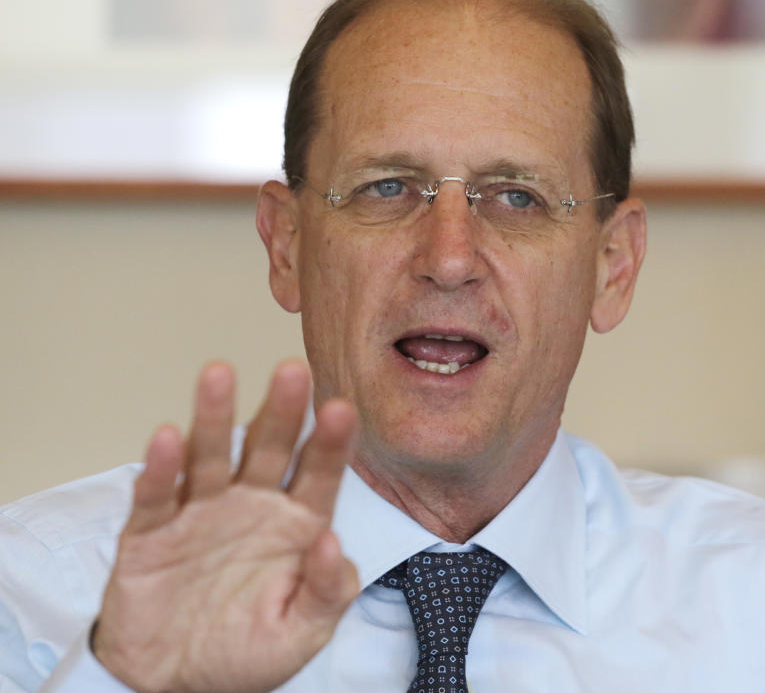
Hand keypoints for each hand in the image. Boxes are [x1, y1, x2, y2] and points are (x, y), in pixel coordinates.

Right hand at [93, 360, 358, 692]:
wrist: (174, 683)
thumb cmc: (246, 650)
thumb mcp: (302, 633)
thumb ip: (328, 592)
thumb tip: (335, 543)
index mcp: (297, 523)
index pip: (319, 474)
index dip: (331, 443)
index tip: (343, 409)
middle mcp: (252, 505)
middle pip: (268, 449)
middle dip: (280, 411)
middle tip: (294, 371)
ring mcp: (201, 513)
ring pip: (210, 456)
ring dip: (213, 417)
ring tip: (220, 373)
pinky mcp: (152, 532)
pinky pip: (157, 495)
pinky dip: (161, 469)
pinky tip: (167, 437)